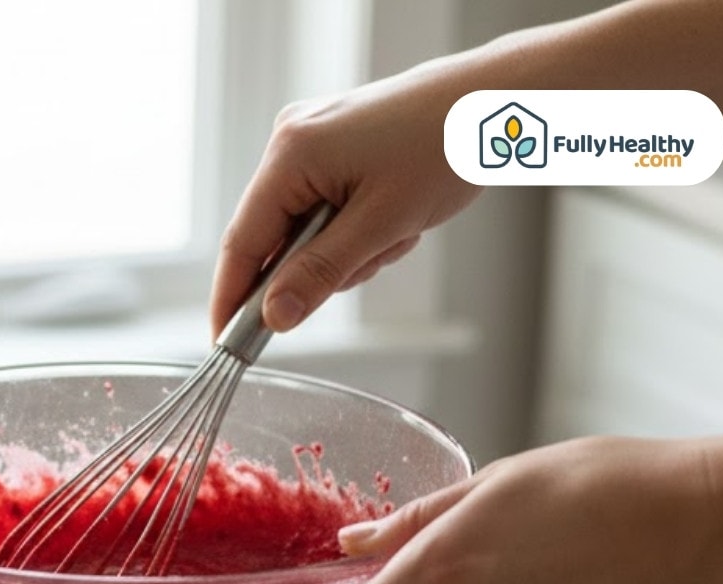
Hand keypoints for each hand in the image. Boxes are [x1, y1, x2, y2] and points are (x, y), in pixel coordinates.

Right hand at [209, 58, 482, 336]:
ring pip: (306, 229)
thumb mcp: (382, 223)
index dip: (232, 298)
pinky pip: (326, 208)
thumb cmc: (446, 145)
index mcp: (291, 153)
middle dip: (322, 264)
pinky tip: (395, 213)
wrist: (495, 101)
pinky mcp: (334, 146)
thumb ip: (320, 273)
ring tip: (398, 227)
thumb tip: (274, 317)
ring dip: (349, 247)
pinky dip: (357, 226)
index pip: (242, 242)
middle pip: (276, 238)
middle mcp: (291, 141)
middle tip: (375, 256)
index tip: (227, 343)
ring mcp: (312, 140)